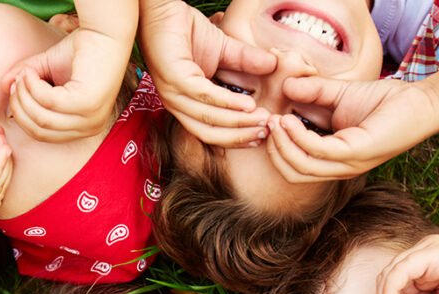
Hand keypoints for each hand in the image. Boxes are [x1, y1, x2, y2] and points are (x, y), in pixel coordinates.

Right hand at [5, 24, 129, 141]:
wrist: (104, 33)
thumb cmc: (80, 51)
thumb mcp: (45, 70)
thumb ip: (25, 80)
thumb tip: (4, 86)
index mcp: (83, 127)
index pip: (42, 134)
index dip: (22, 114)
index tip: (15, 89)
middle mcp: (90, 127)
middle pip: (39, 130)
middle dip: (20, 106)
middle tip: (16, 81)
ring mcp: (91, 118)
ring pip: (42, 118)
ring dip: (25, 94)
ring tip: (25, 73)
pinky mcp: (88, 104)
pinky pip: (49, 102)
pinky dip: (34, 86)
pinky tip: (32, 71)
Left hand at [139, 0, 275, 146]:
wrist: (165, 9)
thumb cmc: (187, 31)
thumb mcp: (223, 50)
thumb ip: (245, 61)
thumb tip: (273, 66)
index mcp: (186, 104)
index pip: (212, 131)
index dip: (237, 137)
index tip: (263, 134)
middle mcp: (177, 104)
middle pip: (209, 133)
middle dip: (240, 135)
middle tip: (266, 131)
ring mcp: (172, 92)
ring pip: (207, 118)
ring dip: (238, 122)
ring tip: (261, 119)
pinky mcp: (173, 77)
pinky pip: (203, 96)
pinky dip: (227, 102)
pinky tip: (247, 104)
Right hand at [265, 76, 438, 180]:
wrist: (420, 101)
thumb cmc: (385, 102)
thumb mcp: (339, 95)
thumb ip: (313, 92)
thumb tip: (285, 86)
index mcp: (334, 160)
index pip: (294, 167)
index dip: (275, 148)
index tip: (267, 122)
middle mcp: (340, 168)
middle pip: (293, 173)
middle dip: (274, 150)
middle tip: (267, 123)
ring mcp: (349, 164)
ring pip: (301, 167)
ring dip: (282, 144)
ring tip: (276, 120)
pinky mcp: (357, 153)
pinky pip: (318, 151)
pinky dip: (299, 137)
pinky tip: (290, 119)